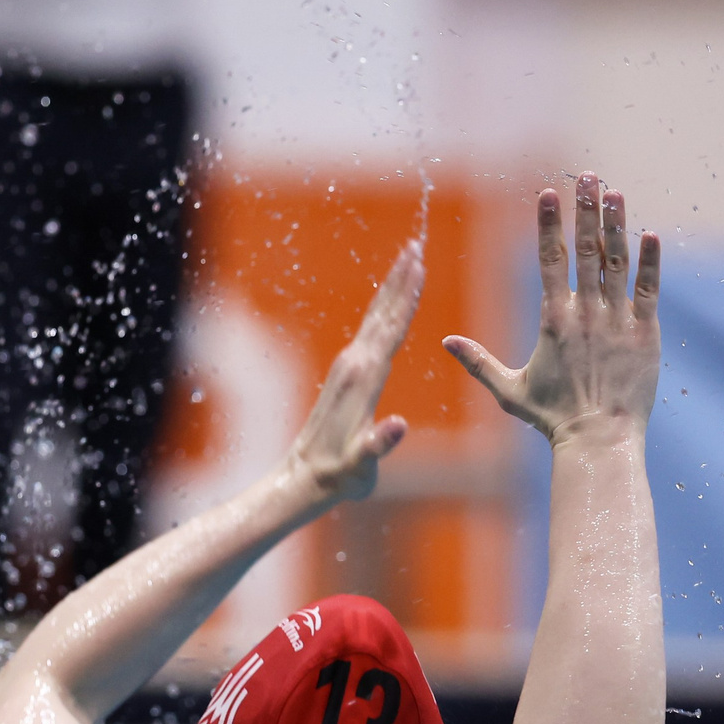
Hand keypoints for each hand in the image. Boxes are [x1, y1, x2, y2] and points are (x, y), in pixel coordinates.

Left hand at [287, 241, 422, 501]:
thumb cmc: (339, 476)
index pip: (392, 329)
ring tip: (408, 259)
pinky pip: (371, 331)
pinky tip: (390, 303)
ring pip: (376, 318)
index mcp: (365, 379)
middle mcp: (354, 365)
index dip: (407, 296)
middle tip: (415, 244)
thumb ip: (380, 445)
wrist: (304, 479)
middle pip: (383, 313)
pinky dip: (384, 310)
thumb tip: (398, 426)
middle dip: (400, 279)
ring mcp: (348, 367)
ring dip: (392, 288)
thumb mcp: (362, 466)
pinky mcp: (346, 374)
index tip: (419, 265)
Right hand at [446, 175, 660, 448]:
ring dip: (616, 225)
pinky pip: (648, 290)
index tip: (548, 194)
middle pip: (586, 251)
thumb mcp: (508, 390)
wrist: (598, 441)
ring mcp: (618, 321)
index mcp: (553, 320)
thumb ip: (478, 362)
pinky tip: (652, 234)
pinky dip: (651, 262)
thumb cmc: (552, 418)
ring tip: (614, 192)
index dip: (549, 224)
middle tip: (587, 176)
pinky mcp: (645, 334)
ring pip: (617, 263)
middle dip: (585, 210)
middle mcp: (585, 314)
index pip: (550, 261)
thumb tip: (444, 343)